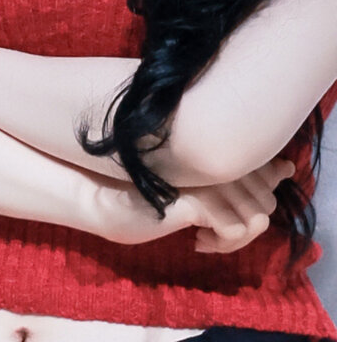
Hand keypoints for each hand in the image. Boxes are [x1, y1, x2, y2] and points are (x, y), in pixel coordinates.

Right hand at [89, 157, 294, 251]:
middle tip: (211, 233)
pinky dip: (221, 244)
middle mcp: (217, 158)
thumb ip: (242, 176)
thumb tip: (286, 167)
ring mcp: (208, 177)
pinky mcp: (199, 198)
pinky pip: (236, 230)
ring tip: (205, 237)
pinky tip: (196, 240)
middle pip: (266, 202)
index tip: (220, 212)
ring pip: (257, 219)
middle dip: (244, 229)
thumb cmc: (148, 193)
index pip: (268, 177)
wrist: (105, 202)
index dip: (252, 202)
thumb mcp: (202, 187)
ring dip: (233, 240)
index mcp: (218, 149)